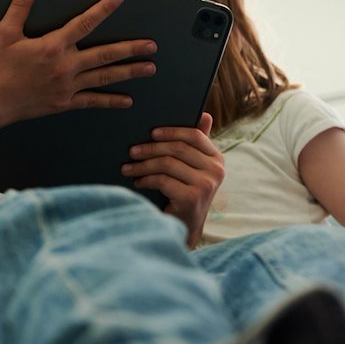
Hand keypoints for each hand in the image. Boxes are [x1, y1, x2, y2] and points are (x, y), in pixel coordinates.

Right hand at [0, 0, 157, 125]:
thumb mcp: (5, 33)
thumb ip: (20, 5)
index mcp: (53, 46)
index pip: (84, 23)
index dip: (103, 9)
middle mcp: (65, 66)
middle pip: (105, 54)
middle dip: (131, 49)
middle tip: (152, 45)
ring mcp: (68, 86)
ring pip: (105, 78)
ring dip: (129, 72)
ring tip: (150, 68)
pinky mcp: (65, 103)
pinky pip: (93, 102)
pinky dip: (111, 101)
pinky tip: (127, 100)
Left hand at [121, 112, 224, 248]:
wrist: (185, 228)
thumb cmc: (185, 193)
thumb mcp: (192, 169)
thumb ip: (196, 144)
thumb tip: (205, 115)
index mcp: (217, 159)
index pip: (194, 135)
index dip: (171, 131)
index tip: (151, 133)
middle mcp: (216, 170)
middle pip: (177, 149)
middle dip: (150, 148)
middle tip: (131, 151)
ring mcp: (206, 184)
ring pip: (166, 163)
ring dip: (142, 165)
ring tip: (127, 168)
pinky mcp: (192, 198)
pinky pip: (162, 180)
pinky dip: (145, 179)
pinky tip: (137, 182)